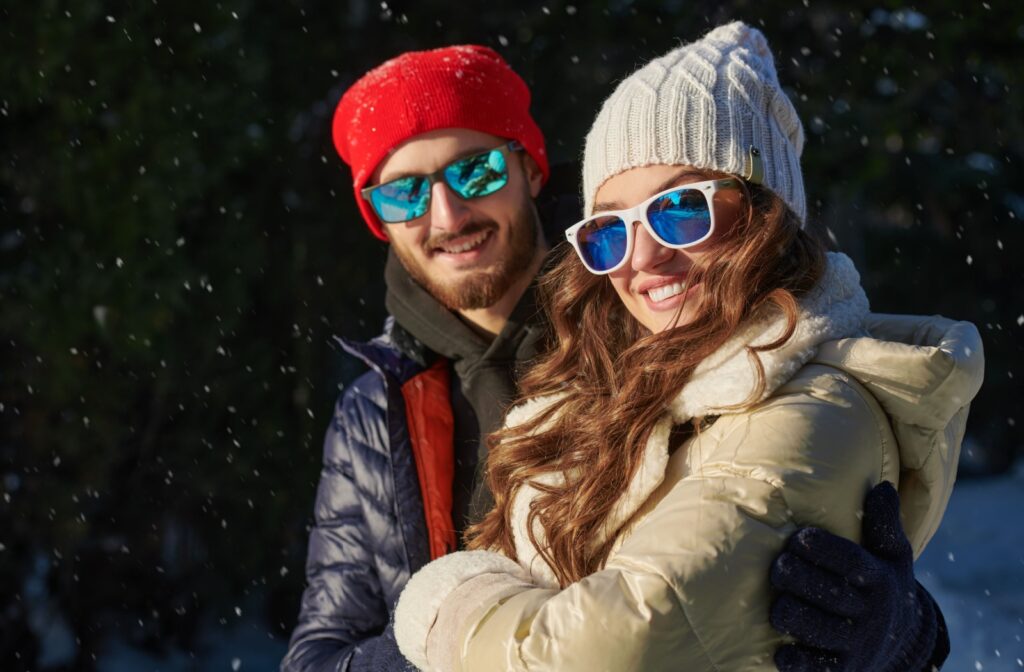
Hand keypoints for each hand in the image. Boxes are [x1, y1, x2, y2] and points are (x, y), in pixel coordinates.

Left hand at [770, 482, 944, 670]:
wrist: (902, 642)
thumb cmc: (882, 584)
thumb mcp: (892, 555)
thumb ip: (884, 524)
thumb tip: (883, 487)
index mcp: (880, 579)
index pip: (851, 562)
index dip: (823, 548)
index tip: (799, 536)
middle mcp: (870, 613)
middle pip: (829, 594)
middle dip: (797, 578)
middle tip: (778, 567)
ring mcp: (856, 644)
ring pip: (817, 630)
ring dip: (792, 616)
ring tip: (778, 605)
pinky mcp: (843, 670)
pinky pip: (817, 668)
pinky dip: (797, 661)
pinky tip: (781, 654)